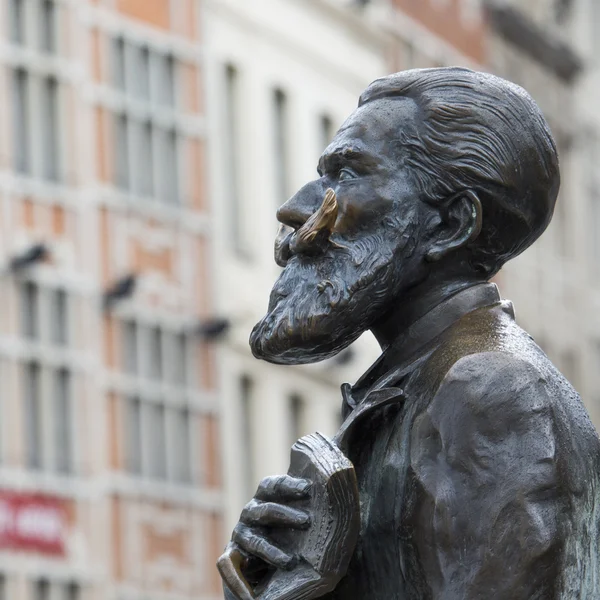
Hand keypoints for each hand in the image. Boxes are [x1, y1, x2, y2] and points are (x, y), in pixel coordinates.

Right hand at [218, 475, 311, 599]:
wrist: (265, 563)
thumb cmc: (290, 531)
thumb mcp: (298, 516)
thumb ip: (310, 505)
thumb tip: (336, 488)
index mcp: (266, 496)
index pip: (275, 485)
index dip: (290, 485)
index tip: (308, 489)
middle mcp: (251, 512)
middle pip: (266, 510)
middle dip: (286, 515)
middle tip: (307, 521)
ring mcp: (241, 533)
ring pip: (254, 541)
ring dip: (271, 552)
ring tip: (290, 562)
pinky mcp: (232, 556)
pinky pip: (229, 566)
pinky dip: (238, 581)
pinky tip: (251, 594)